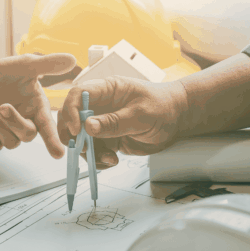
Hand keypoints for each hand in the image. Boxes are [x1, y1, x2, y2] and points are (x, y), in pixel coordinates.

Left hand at [0, 53, 76, 158]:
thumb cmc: (6, 72)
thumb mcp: (26, 65)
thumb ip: (47, 64)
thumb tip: (72, 59)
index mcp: (39, 107)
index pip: (48, 126)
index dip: (53, 140)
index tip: (58, 154)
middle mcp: (28, 122)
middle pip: (27, 135)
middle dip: (13, 122)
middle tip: (2, 105)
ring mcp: (12, 132)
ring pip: (11, 143)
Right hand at [57, 76, 188, 168]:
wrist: (177, 119)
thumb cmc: (163, 106)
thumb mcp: (141, 114)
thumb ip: (115, 122)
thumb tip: (89, 127)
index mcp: (106, 90)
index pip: (78, 94)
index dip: (71, 111)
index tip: (78, 129)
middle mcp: (100, 106)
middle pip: (72, 118)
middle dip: (73, 136)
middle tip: (83, 149)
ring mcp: (102, 123)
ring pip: (81, 139)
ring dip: (89, 152)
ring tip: (108, 158)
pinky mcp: (107, 138)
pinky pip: (93, 151)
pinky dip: (98, 159)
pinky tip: (112, 160)